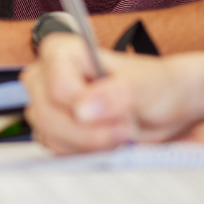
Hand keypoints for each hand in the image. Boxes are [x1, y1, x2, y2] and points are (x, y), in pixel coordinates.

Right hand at [22, 33, 191, 152]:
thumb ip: (116, 93)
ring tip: (119, 132)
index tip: (119, 114)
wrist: (158, 108)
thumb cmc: (151, 86)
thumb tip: (82, 109)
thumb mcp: (144, 85)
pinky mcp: (50, 131)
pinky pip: (58, 151)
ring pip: (52, 136)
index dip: (87, 106)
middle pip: (50, 115)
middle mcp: (45, 76)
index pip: (59, 86)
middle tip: (125, 128)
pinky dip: (87, 152)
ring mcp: (45, 104)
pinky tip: (107, 140)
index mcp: (62, 51)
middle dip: (92, 132)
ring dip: (92, 143)